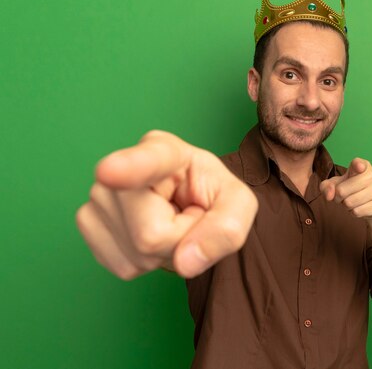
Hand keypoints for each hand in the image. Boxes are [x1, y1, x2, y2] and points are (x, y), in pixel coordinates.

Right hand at [76, 130, 257, 279]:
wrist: (190, 205)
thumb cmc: (213, 196)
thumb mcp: (239, 206)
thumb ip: (227, 229)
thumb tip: (186, 262)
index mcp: (166, 151)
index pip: (148, 160)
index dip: (128, 167)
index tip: (109, 171)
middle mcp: (124, 167)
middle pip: (150, 233)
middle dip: (180, 240)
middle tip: (187, 219)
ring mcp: (99, 195)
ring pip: (136, 253)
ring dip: (163, 254)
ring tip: (170, 225)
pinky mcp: (88, 221)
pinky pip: (122, 266)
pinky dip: (145, 263)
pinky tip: (151, 237)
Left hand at [319, 158, 371, 221]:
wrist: (371, 204)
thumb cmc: (350, 190)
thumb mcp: (335, 185)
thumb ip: (326, 187)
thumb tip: (330, 195)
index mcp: (362, 166)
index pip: (358, 164)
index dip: (358, 165)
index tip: (359, 167)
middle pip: (342, 190)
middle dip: (338, 197)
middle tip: (343, 196)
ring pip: (349, 203)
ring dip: (346, 206)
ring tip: (352, 201)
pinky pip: (358, 212)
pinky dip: (354, 213)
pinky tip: (360, 207)